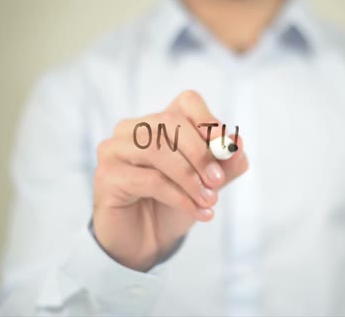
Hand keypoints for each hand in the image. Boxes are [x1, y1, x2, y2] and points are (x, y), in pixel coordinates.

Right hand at [93, 90, 247, 271]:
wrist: (146, 242)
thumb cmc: (174, 204)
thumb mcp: (208, 184)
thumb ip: (225, 164)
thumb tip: (238, 142)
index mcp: (159, 122)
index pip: (187, 101)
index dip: (209, 120)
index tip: (226, 149)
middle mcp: (132, 129)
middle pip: (171, 122)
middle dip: (200, 152)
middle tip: (218, 181)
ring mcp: (115, 149)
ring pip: (157, 149)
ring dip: (189, 177)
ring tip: (209, 200)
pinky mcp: (106, 175)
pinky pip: (148, 179)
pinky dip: (179, 196)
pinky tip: (197, 211)